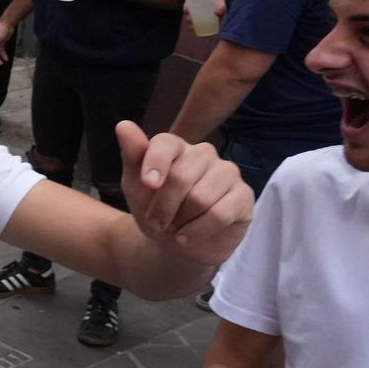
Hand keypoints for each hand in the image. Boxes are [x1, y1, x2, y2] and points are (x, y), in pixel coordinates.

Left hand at [116, 121, 251, 263]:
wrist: (177, 242)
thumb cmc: (156, 208)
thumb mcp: (135, 185)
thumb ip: (132, 155)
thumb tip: (123, 125)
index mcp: (176, 147)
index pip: (166, 143)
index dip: (155, 164)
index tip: (147, 184)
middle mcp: (204, 154)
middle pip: (181, 176)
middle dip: (163, 206)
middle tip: (157, 221)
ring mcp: (227, 172)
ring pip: (200, 198)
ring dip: (181, 221)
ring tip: (176, 227)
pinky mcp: (244, 195)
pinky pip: (220, 214)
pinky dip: (198, 230)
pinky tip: (189, 236)